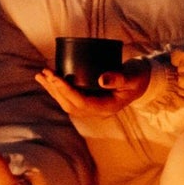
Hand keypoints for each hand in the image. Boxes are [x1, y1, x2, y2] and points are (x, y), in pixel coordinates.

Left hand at [34, 58, 150, 117]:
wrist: (143, 81)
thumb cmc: (139, 77)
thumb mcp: (133, 76)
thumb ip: (119, 78)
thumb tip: (102, 80)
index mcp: (107, 107)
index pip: (81, 102)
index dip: (67, 91)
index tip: (55, 78)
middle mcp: (96, 111)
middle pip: (70, 104)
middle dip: (55, 90)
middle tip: (45, 73)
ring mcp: (92, 107)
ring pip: (67, 102)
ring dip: (52, 90)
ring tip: (40, 76)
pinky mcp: (89, 100)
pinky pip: (69, 97)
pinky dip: (58, 88)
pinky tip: (48, 79)